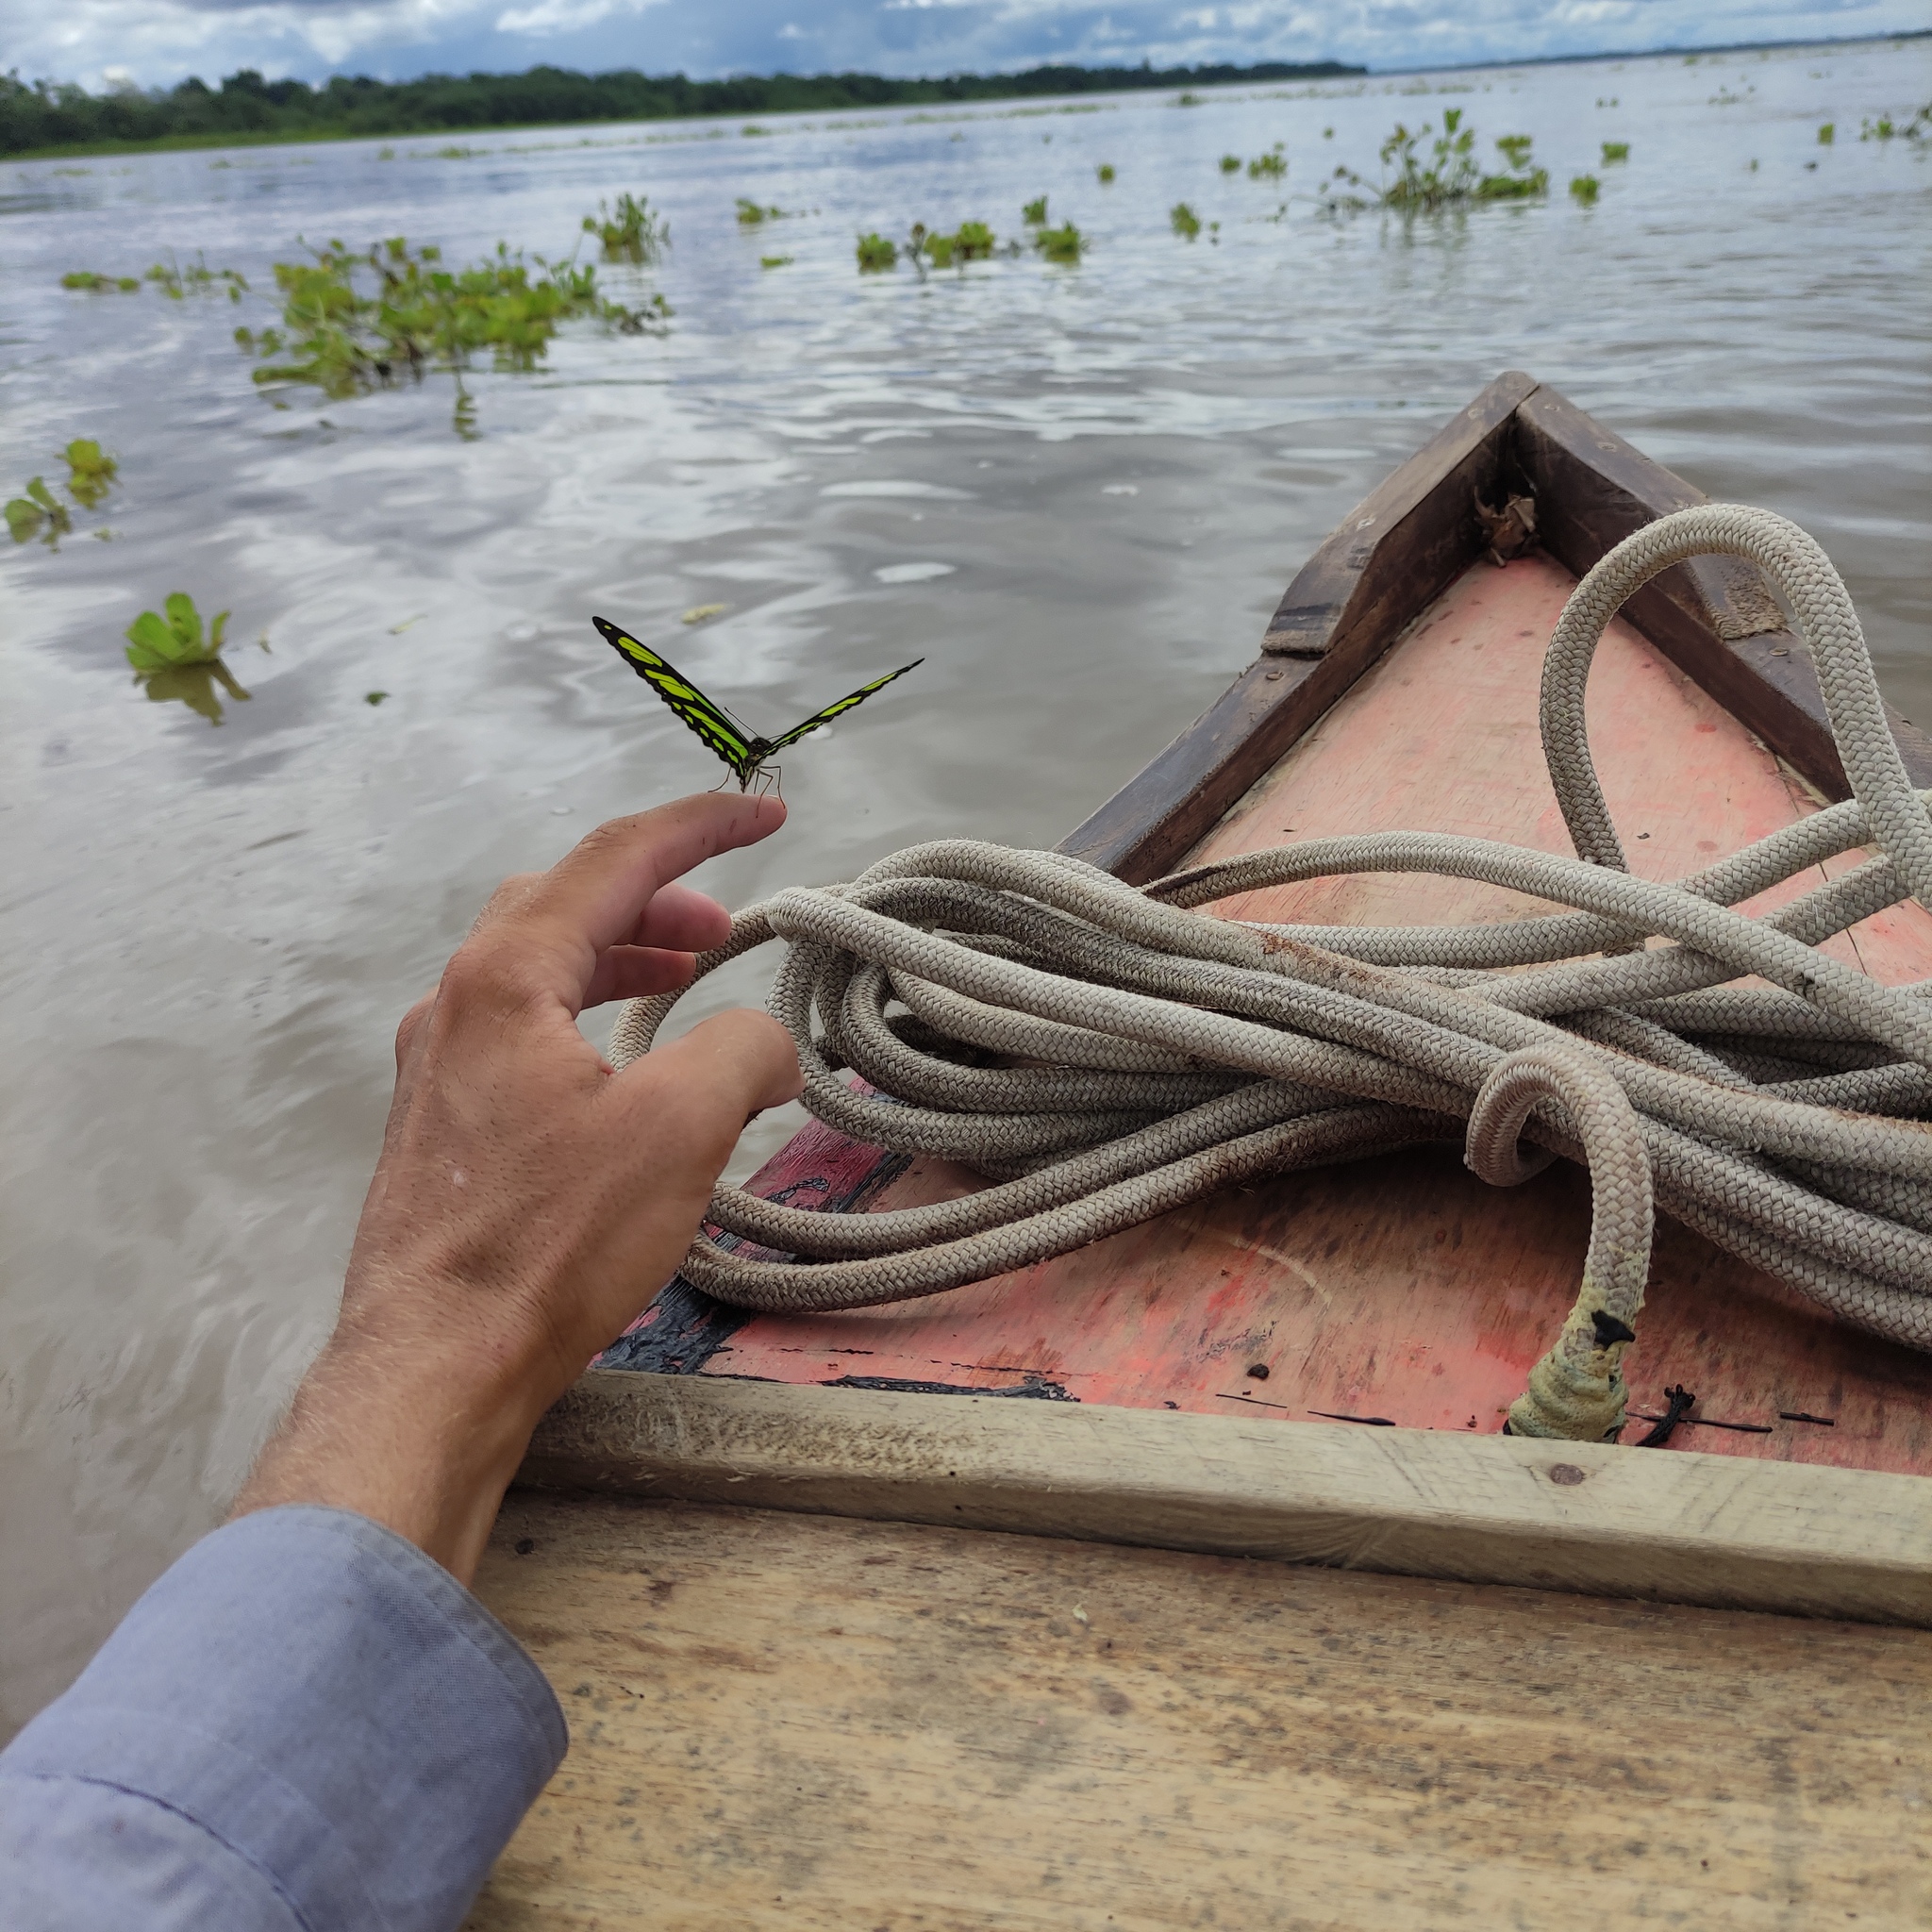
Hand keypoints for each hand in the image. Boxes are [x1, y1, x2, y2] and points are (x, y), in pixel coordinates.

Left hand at [230, 794, 801, 1581]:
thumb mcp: (679, 1130)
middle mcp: (457, 1001)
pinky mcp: (439, 1123)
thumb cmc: (553, 1238)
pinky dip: (588, 1015)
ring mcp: (437, 1063)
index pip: (614, 860)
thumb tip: (764, 1046)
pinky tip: (628, 1071)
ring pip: (539, 968)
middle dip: (656, 897)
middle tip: (727, 928)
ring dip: (621, 958)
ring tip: (690, 986)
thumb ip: (740, 1052)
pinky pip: (522, 1028)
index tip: (768, 811)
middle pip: (564, 903)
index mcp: (507, 976)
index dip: (701, 826)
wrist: (434, 1362)